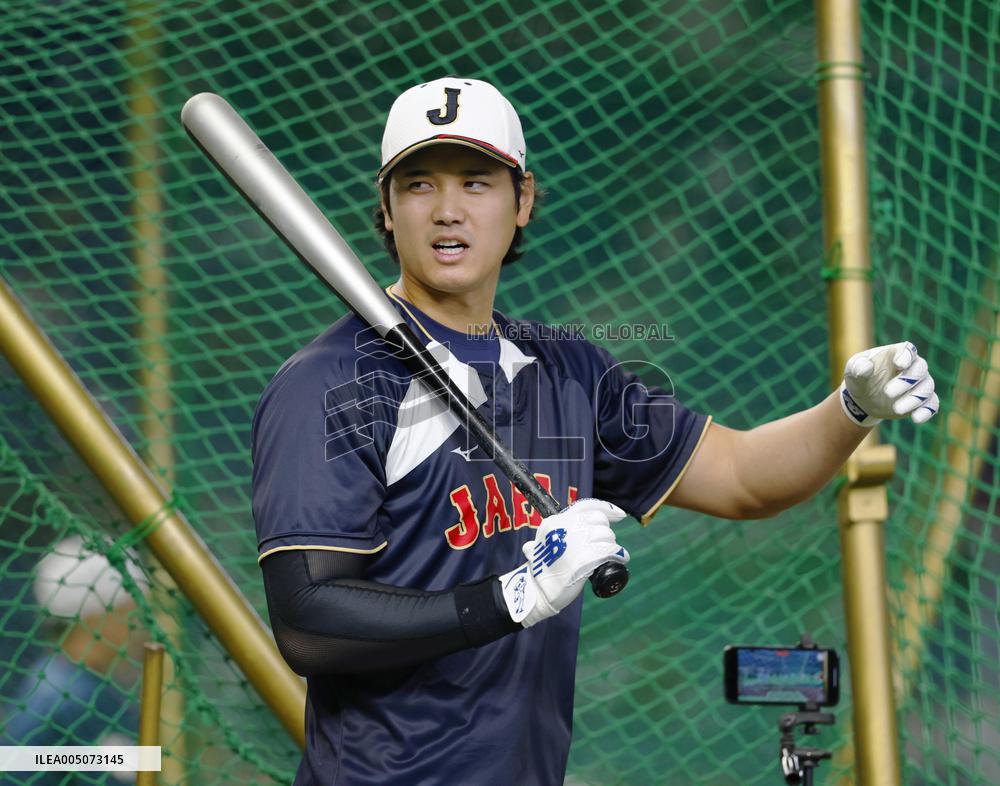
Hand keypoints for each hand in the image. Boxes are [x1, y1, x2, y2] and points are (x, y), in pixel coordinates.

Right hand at [497, 499, 628, 627]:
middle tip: (604, 545)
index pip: (585, 506)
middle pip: (598, 520)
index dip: (606, 508)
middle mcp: (564, 528)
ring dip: (611, 545)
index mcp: (554, 522)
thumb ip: (557, 532)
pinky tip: (620, 559)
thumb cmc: (544, 571)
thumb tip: (574, 526)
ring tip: (609, 555)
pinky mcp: (584, 560)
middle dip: (605, 532)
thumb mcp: (543, 543)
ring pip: (606, 535)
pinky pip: (610, 551)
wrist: (539, 593)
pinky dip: (619, 554)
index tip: (619, 515)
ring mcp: (575, 543)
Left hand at [840, 341, 938, 427]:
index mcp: (897, 354)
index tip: (899, 364)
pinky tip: (916, 419)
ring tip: (896, 409)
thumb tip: (865, 368)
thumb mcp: (853, 369)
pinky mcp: (921, 401)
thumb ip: (858, 366)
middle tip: (887, 393)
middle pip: (920, 369)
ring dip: (913, 399)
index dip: (906, 356)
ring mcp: (919, 384)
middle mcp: (913, 367)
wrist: (863, 399)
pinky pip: (932, 404)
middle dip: (906, 381)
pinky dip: (926, 411)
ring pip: (927, 387)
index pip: (908, 350)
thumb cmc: (860, 378)